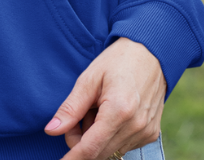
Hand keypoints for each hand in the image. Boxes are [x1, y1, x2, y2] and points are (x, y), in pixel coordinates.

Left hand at [44, 37, 165, 159]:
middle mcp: (136, 127)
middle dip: (81, 141)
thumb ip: (70, 108)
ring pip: (110, 150)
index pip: (91, 148)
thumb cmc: (116, 61)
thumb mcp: (88, 79)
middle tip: (77, 115)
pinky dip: (109, 135)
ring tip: (96, 108)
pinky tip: (109, 112)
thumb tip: (51, 130)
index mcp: (119, 111)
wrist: (150, 54)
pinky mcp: (151, 134)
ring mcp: (146, 133)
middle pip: (100, 152)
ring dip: (96, 137)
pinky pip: (122, 145)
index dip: (73, 158)